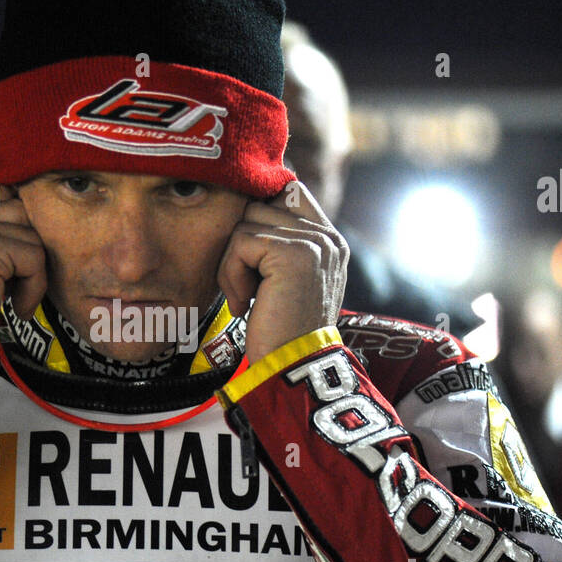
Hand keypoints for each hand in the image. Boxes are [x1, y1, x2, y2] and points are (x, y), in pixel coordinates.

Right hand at [0, 177, 46, 358]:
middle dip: (24, 247)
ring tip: (13, 297)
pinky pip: (34, 256)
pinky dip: (34, 287)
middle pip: (17, 208)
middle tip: (12, 283)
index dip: (11, 230)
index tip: (7, 266)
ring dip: (31, 269)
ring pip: (29, 231)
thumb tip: (21, 213)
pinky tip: (16, 308)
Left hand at [217, 180, 348, 365]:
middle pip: (259, 205)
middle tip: (249, 288)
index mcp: (330, 241)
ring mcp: (314, 242)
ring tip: (249, 298)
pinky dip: (232, 275)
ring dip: (233, 264)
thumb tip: (246, 207)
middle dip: (241, 246)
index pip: (288, 191)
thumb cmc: (280, 332)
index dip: (259, 215)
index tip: (248, 254)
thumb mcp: (286, 282)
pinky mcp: (293, 253)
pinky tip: (246, 304)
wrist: (293, 370)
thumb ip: (279, 245)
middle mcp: (327, 237)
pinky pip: (240, 243)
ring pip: (245, 223)